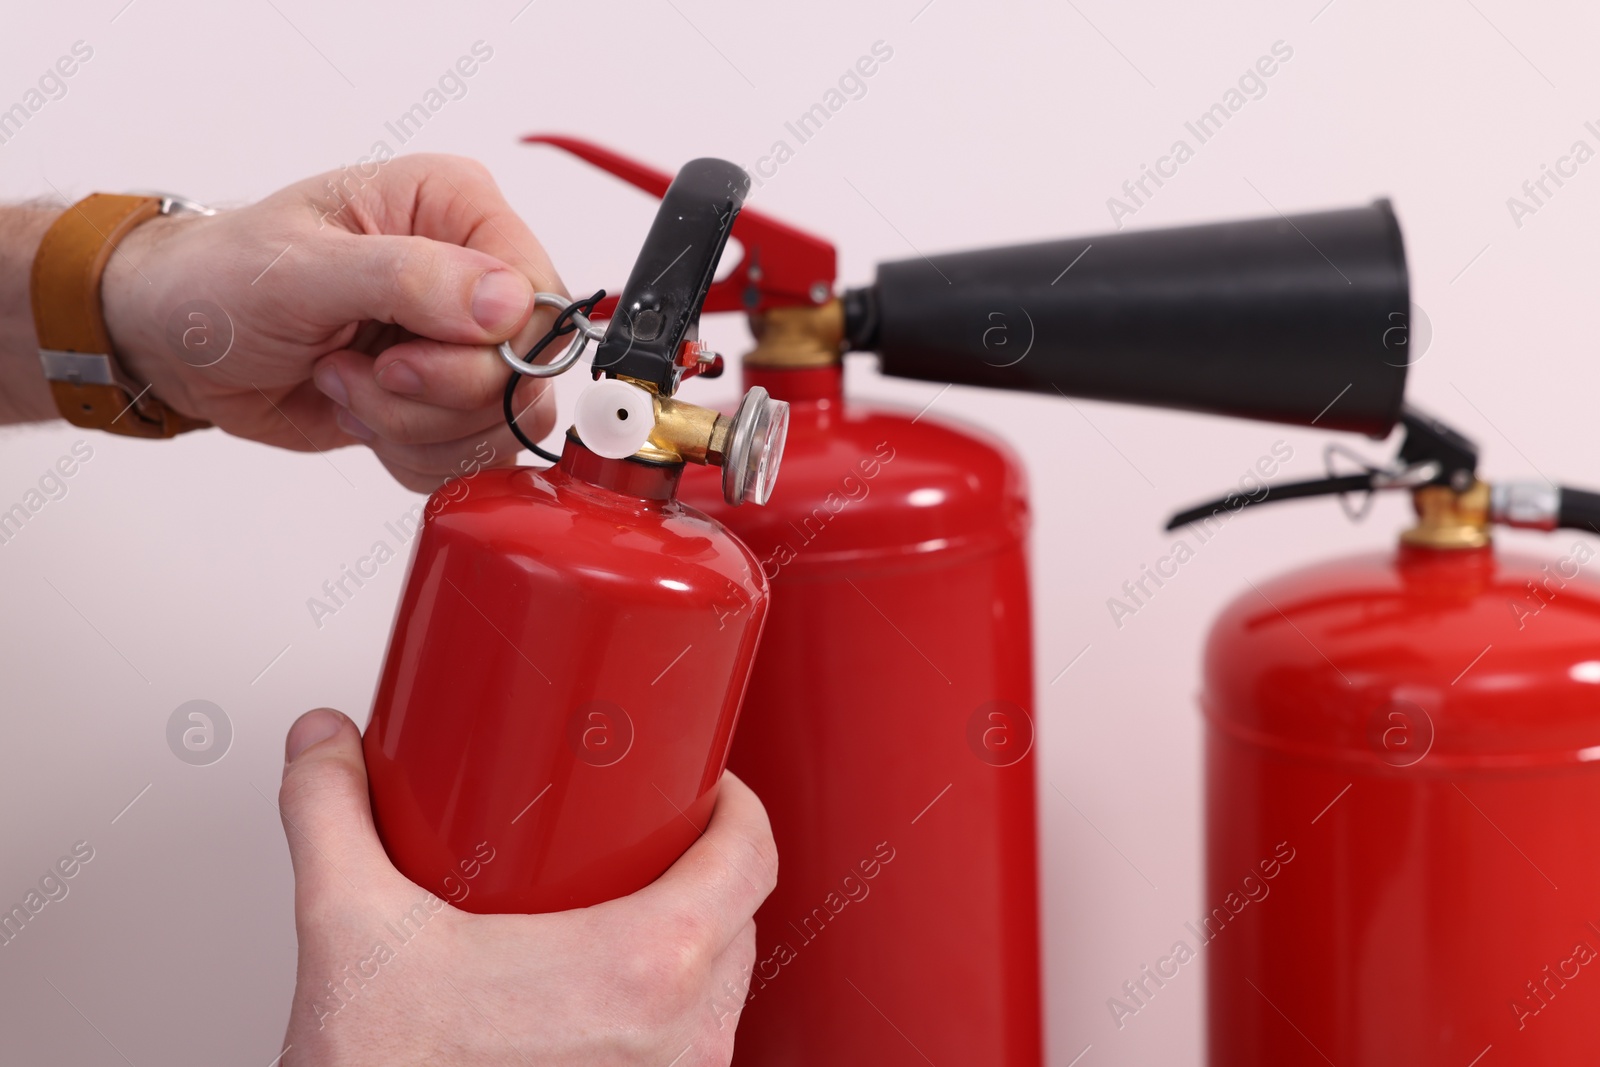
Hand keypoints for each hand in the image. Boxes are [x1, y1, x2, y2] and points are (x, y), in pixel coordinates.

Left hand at [101, 156, 562, 489]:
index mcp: (456, 208)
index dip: (489, 348)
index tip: (402, 356)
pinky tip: (356, 409)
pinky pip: (472, 455)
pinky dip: (408, 452)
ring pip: (502, 422)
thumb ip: (409, 279)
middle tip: (364, 369)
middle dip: (433, 395)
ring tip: (344, 381)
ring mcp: (465, 343)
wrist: (178, 341)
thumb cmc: (222, 279)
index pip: (539, 294)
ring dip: (411, 425)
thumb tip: (507, 303)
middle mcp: (475, 272)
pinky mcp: (449, 401)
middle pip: (527, 370)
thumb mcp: (302, 268)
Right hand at [276, 709, 775, 1065]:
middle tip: (636, 839)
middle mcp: (682, 1038)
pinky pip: (688, 1049)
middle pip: (735, 917)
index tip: (700, 786)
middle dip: (694, 868)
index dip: (734, 806)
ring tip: (612, 912)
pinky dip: (663, 1011)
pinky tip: (599, 997)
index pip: (750, 855)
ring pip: (716, 989)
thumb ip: (330, 814)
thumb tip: (325, 743)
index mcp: (646, 967)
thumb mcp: (348, 929)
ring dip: (682, 943)